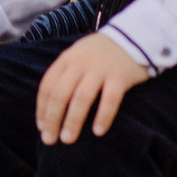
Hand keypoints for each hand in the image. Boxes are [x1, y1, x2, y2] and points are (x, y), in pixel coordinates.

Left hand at [35, 32, 152, 144]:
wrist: (134, 36)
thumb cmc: (102, 53)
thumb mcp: (78, 56)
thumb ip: (65, 74)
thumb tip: (51, 105)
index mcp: (66, 59)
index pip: (47, 86)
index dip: (42, 109)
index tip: (41, 127)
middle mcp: (80, 64)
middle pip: (60, 94)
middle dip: (52, 119)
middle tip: (49, 140)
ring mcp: (100, 69)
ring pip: (81, 98)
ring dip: (72, 121)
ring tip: (68, 139)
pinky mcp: (120, 76)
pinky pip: (110, 99)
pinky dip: (103, 116)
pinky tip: (98, 131)